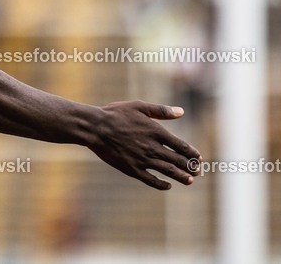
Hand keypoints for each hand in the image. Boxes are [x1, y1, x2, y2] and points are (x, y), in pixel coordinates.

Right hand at [86, 100, 200, 189]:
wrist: (94, 128)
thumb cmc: (115, 114)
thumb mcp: (138, 106)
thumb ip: (161, 110)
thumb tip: (181, 112)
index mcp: (156, 132)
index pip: (181, 146)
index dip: (191, 153)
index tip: (198, 157)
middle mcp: (152, 147)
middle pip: (177, 160)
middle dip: (190, 166)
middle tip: (197, 171)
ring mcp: (142, 160)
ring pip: (168, 171)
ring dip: (181, 176)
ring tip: (189, 180)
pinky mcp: (132, 169)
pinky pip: (151, 180)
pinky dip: (161, 184)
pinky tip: (167, 185)